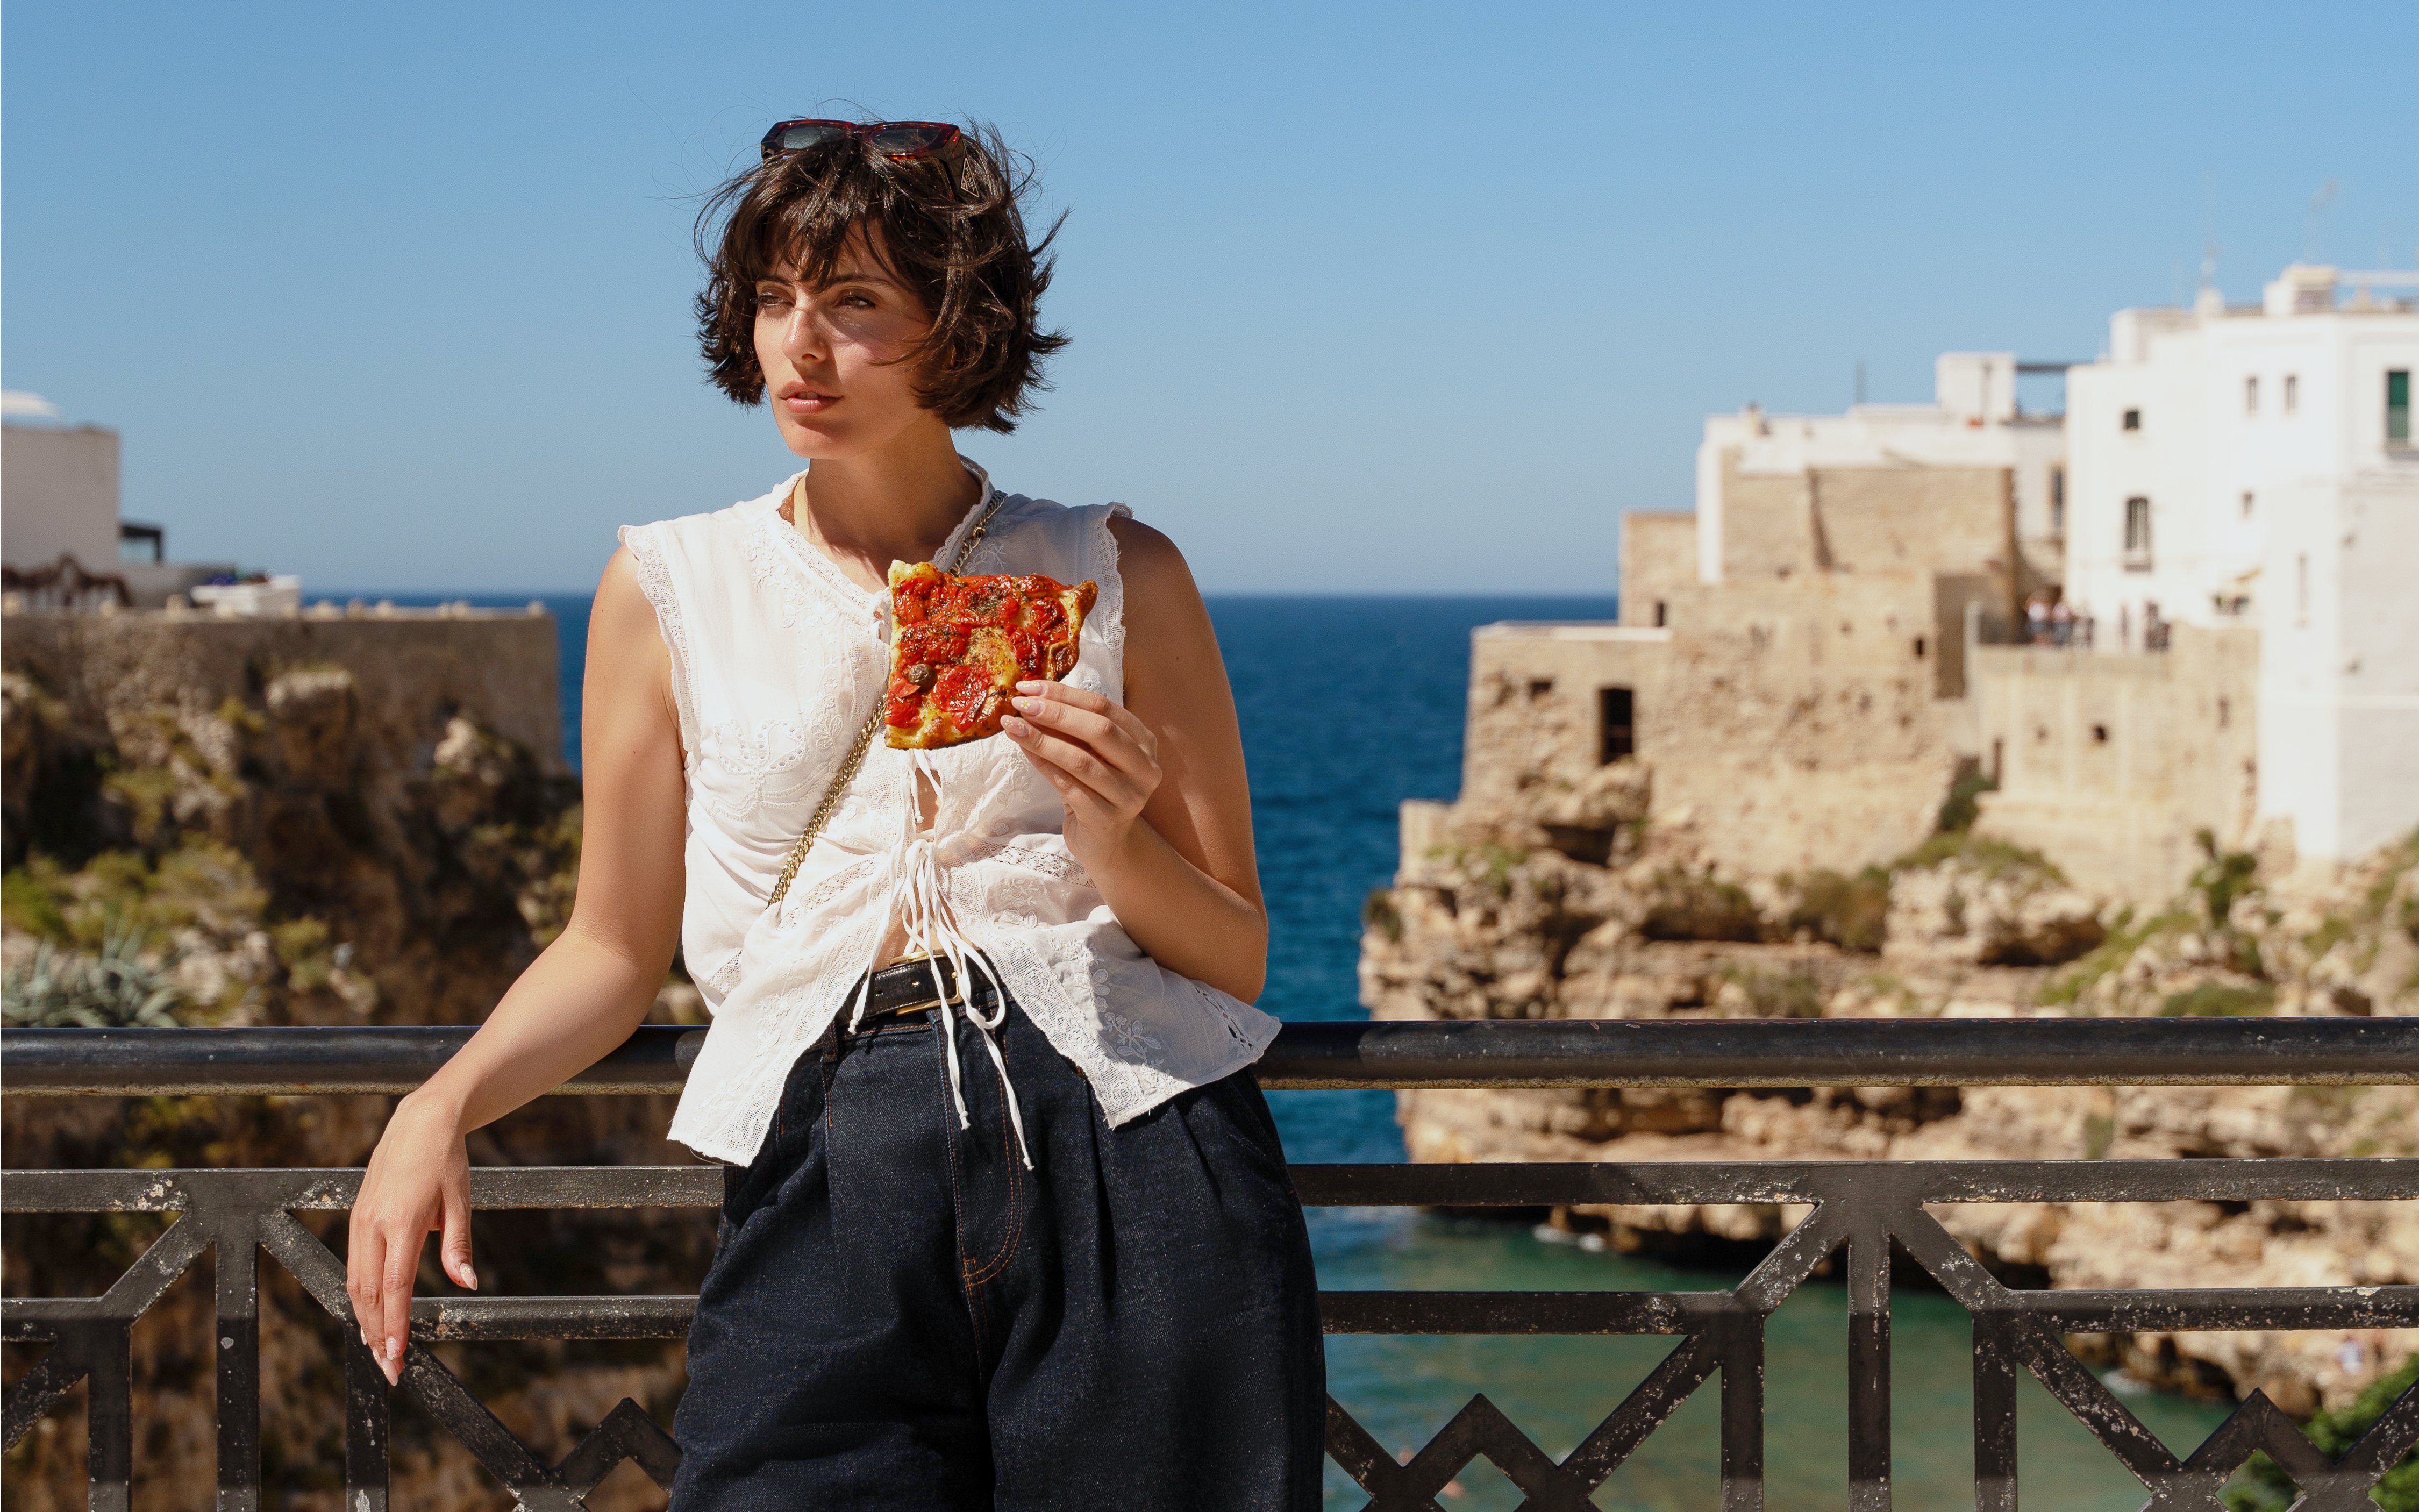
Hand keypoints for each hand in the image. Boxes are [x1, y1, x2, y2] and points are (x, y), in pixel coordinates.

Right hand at [345, 1093, 477, 1386]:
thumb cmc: (446, 1161)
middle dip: (377, 1335)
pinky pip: (354, 1265)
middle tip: (389, 1369)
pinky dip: (360, 1296)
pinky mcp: (356, 1217)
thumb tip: (467, 1284)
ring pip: (355, 1283)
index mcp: (402, 1221)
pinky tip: (370, 1314)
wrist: (420, 1122)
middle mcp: (373, 1224)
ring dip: (365, 1320)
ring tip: (378, 1350)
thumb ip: (459, 1245)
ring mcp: (360, 1221)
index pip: (396, 1286)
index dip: (394, 1324)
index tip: (396, 1355)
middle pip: (370, 1293)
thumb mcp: (461, 1201)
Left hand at [1001, 680, 1161, 870]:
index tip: (1030, 687)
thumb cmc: (1095, 790)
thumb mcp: (1092, 755)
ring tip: (1012, 727)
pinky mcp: (1106, 819)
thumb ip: (1074, 730)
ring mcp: (1129, 796)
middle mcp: (1144, 768)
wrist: (1105, 844)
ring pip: (1081, 760)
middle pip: (1100, 730)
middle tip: (1021, 704)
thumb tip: (1033, 698)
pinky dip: (1043, 766)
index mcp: (1144, 742)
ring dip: (1042, 740)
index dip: (1066, 694)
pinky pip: (1069, 787)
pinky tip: (1024, 751)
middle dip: (1056, 713)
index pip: (1105, 708)